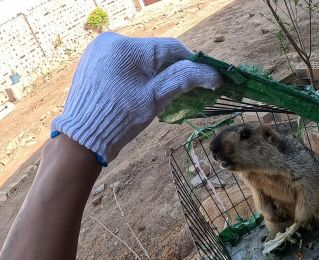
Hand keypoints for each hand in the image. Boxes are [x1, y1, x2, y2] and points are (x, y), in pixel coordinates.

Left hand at [52, 32, 221, 163]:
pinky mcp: (95, 63)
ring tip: (166, 95)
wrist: (83, 138)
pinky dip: (141, 76)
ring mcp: (100, 52)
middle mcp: (111, 42)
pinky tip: (144, 93)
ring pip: (143, 59)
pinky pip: (127, 64)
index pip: (171, 48)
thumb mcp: (157, 97)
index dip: (193, 63)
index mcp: (126, 46)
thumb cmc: (121, 118)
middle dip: (174, 71)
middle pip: (156, 53)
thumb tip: (215, 74)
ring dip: (158, 74)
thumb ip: (185, 79)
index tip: (208, 80)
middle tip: (188, 91)